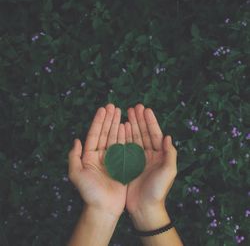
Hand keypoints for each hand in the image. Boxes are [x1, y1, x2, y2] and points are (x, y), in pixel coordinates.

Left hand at [68, 103, 126, 217]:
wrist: (104, 208)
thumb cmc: (89, 192)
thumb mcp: (76, 175)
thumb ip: (73, 157)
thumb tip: (76, 140)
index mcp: (90, 155)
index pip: (95, 134)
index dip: (99, 121)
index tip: (104, 108)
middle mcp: (101, 155)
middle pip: (106, 133)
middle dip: (109, 119)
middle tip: (114, 106)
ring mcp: (112, 158)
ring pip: (115, 137)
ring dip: (118, 124)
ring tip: (121, 112)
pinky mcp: (122, 164)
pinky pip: (124, 147)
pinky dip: (126, 136)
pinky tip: (127, 127)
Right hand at [125, 104, 177, 213]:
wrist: (145, 208)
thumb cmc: (158, 191)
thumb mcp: (169, 172)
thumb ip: (170, 154)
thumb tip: (168, 136)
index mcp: (159, 155)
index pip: (155, 134)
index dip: (150, 121)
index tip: (145, 109)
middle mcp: (149, 154)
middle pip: (144, 133)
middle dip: (139, 119)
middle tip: (134, 107)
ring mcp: (138, 158)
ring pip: (135, 138)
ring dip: (131, 125)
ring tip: (126, 113)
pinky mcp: (129, 164)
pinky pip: (126, 147)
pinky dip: (124, 137)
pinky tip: (120, 128)